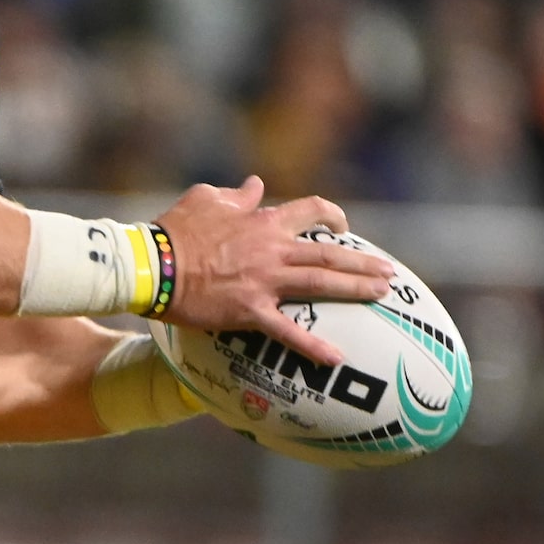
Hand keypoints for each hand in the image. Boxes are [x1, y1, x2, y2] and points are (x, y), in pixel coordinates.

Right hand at [154, 179, 392, 364]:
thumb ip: (237, 194)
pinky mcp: (251, 311)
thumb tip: (255, 185)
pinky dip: (313, 345)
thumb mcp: (206, 199)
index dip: (332, 216)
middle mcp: (273, 250)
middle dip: (363, 262)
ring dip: (355, 288)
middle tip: (388, 272)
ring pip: (321, 283)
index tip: (343, 225)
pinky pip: (287, 331)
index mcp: (264, 221)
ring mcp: (265, 281)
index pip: (310, 211)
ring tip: (382, 294)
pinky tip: (337, 358)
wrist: (155, 264)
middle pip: (329, 253)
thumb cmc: (176, 230)